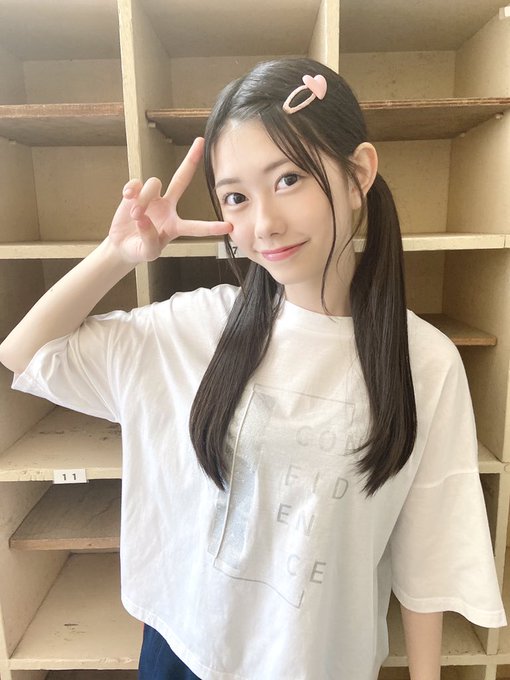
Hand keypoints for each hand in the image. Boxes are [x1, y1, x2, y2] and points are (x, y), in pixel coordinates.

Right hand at [108, 137, 231, 262]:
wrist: (120, 244)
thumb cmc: (139, 250)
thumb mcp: (147, 252)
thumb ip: (149, 239)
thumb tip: (143, 218)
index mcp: (176, 226)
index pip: (196, 227)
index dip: (210, 227)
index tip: (228, 226)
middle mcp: (167, 207)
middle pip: (181, 179)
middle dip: (190, 161)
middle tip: (201, 142)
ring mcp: (152, 198)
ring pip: (154, 183)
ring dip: (144, 199)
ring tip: (135, 215)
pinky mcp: (135, 192)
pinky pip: (137, 182)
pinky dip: (132, 189)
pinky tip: (127, 198)